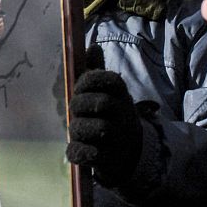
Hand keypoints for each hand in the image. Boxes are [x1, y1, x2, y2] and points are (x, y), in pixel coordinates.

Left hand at [66, 45, 142, 184]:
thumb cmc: (113, 115)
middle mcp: (124, 115)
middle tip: (74, 108)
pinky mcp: (109, 160)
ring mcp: (118, 139)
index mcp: (122, 95)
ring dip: (78, 128)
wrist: (132, 153)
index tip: (79, 86)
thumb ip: (97, 72)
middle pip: (101, 104)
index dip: (89, 80)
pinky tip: (77, 148)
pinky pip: (88, 154)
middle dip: (80, 104)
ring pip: (94, 129)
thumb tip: (92, 46)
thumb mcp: (110, 93)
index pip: (109, 80)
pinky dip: (78, 151)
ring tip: (77, 129)